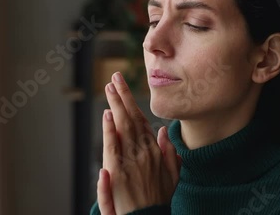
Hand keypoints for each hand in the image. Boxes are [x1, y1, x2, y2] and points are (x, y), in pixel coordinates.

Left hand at [97, 72, 180, 214]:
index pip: (142, 122)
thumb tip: (162, 132)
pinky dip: (109, 129)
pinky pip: (112, 145)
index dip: (132, 104)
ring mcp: (131, 160)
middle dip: (122, 96)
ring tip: (109, 88)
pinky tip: (106, 113)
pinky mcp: (118, 170)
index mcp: (155, 151)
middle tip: (114, 78)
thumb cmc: (159, 199)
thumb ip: (170, 153)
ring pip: (122, 127)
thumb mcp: (172, 176)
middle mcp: (144, 151)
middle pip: (131, 118)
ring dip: (115, 105)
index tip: (124, 90)